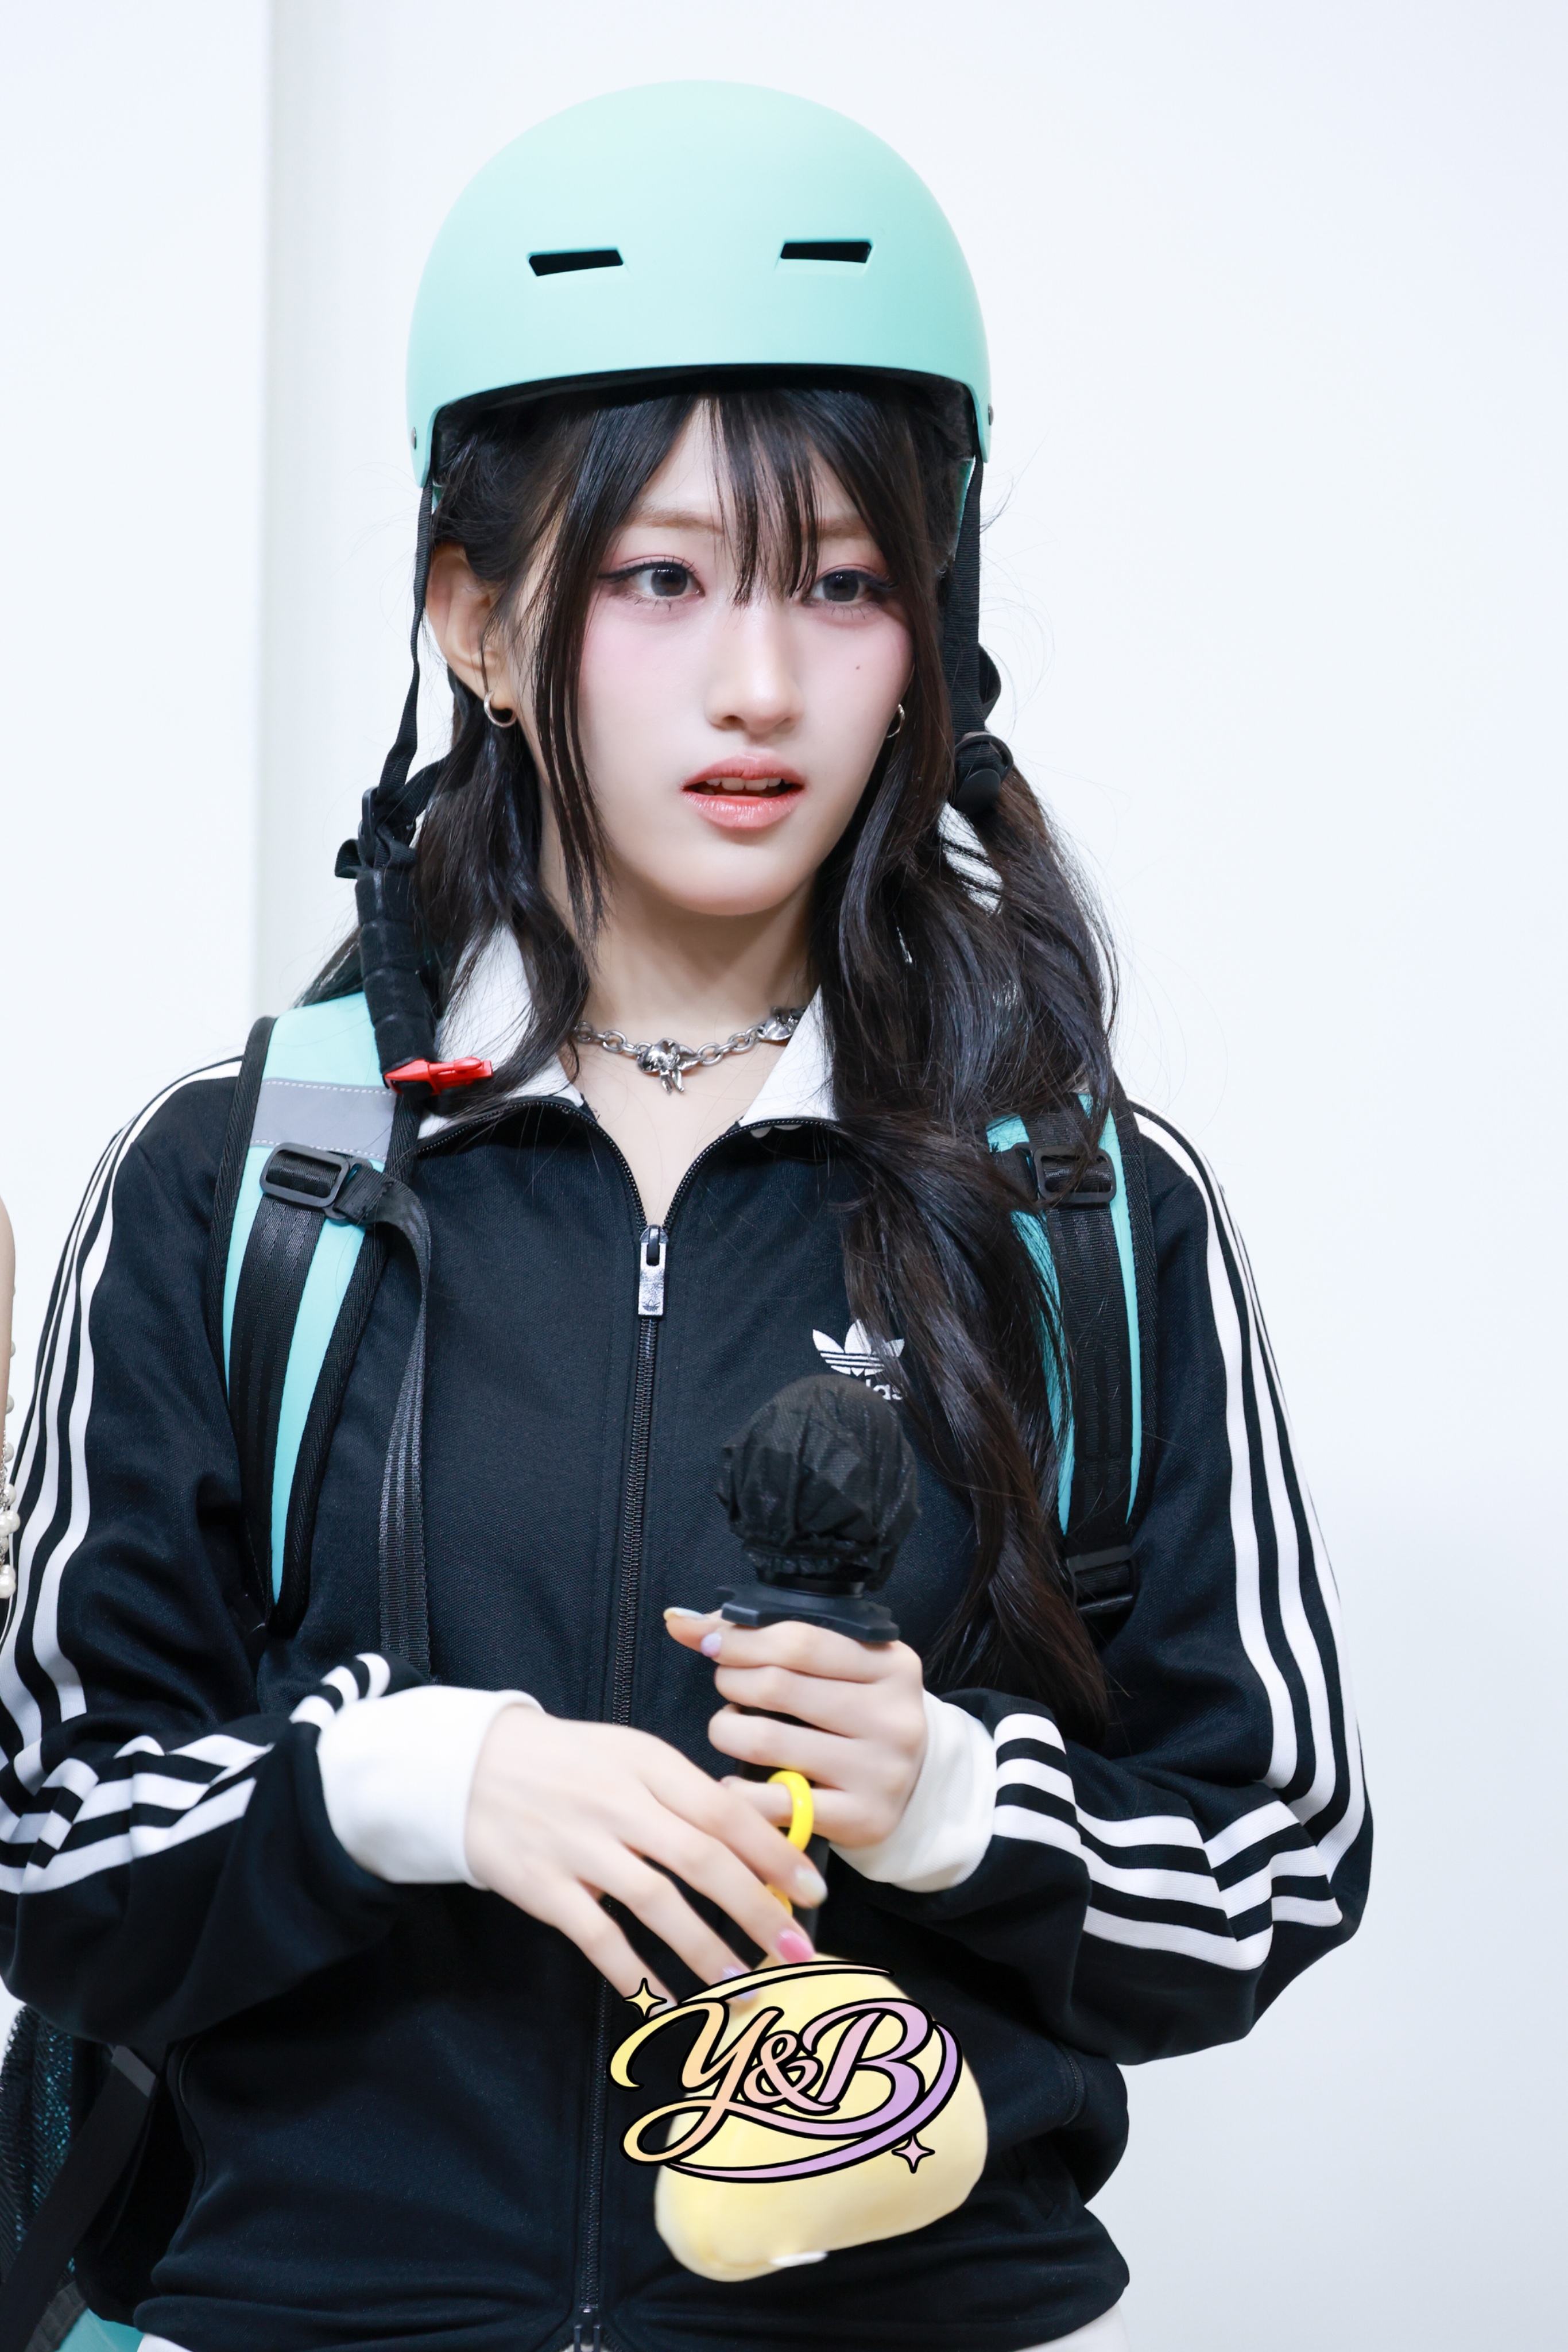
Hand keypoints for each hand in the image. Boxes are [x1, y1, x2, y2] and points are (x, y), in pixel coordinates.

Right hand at [465, 1708, 824, 2001]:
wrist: (472, 1766)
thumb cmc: (570, 1763)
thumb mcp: (631, 1755)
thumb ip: (686, 1794)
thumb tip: (756, 1843)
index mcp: (649, 1764)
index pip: (725, 1810)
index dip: (774, 1853)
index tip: (814, 1891)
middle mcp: (619, 1803)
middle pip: (702, 1860)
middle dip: (756, 1909)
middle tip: (796, 1952)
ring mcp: (580, 1847)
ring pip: (656, 1903)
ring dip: (705, 1951)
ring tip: (745, 1988)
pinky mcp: (545, 1888)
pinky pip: (598, 1938)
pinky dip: (634, 1976)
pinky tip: (664, 2006)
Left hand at [664, 1610, 927, 1850]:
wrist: (916, 1789)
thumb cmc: (860, 1715)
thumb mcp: (841, 1668)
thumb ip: (772, 1638)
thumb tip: (681, 1620)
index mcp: (892, 1665)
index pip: (801, 1641)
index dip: (743, 1639)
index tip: (711, 1641)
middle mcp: (893, 1717)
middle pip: (779, 1686)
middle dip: (732, 1680)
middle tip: (726, 1684)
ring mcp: (880, 1771)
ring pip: (767, 1740)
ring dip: (727, 1729)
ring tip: (729, 1726)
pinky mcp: (862, 1818)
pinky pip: (775, 1803)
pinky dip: (739, 1790)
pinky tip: (735, 1781)